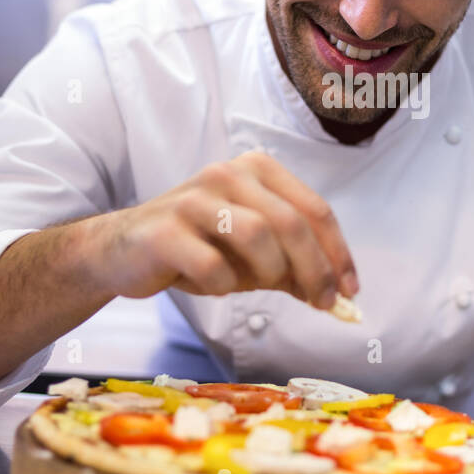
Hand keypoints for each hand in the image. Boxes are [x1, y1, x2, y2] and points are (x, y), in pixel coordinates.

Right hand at [81, 150, 358, 307]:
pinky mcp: (165, 230)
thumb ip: (294, 268)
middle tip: (324, 304)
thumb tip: (340, 299)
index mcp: (257, 169)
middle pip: (291, 223)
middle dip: (315, 270)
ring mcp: (193, 198)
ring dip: (267, 273)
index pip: (314, 209)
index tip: (350, 291)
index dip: (338, 253)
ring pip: (256, 237)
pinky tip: (214, 285)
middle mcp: (227, 174)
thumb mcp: (253, 254)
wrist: (123, 250)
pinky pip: (213, 266)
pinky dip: (224, 286)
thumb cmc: (199, 247)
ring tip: (253, 285)